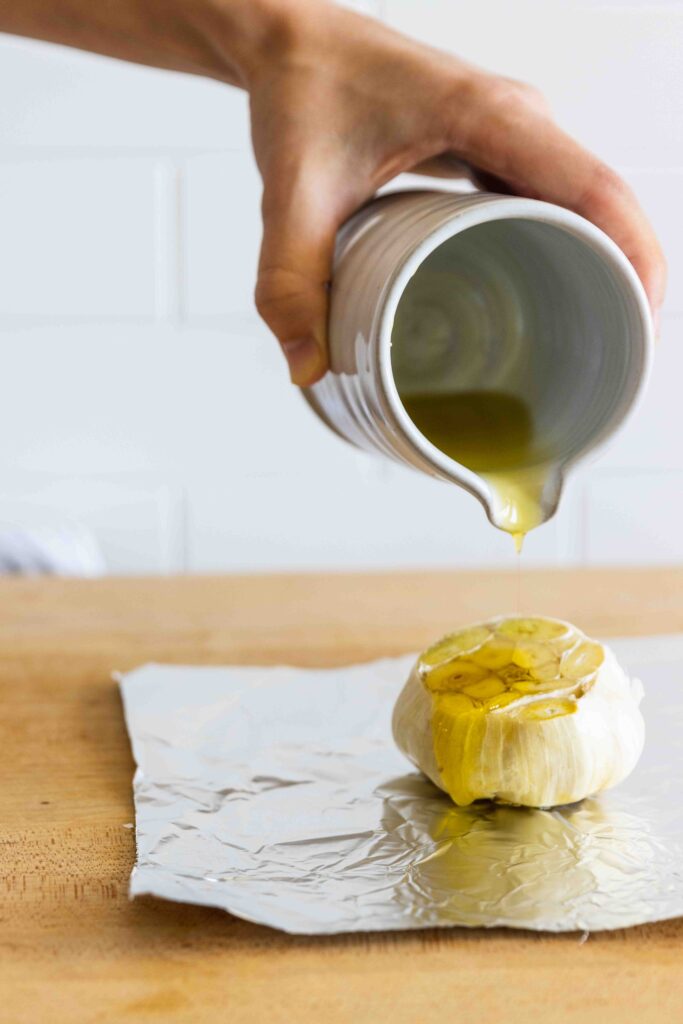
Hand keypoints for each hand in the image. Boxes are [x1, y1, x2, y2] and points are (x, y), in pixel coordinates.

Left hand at [249, 0, 665, 383]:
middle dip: (625, 276)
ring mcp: (511, 135)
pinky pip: (548, 202)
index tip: (641, 322)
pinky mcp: (493, 151)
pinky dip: (562, 248)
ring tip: (598, 337)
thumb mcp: (293, 192)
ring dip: (599, 263)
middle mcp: (517, 123)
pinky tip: (550, 295)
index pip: (593, 188)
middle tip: (618, 355)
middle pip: (603, 203)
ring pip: (581, 205)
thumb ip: (290, 280)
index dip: (633, 255)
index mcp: (490, 118)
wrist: (290, 42)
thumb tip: (307, 369)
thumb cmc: (303, 90)